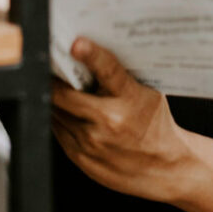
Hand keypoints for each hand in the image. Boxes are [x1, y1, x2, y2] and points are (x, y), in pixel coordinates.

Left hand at [51, 37, 197, 203]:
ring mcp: (91, 141)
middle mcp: (109, 122)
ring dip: (52, 96)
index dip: (91, 55)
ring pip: (56, 111)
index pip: (109, 71)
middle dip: (54, 78)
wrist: (163, 168)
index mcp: (130, 100)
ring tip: (55, 84)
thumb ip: (121, 76)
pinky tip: (65, 109)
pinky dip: (57, 115)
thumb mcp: (148, 94)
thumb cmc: (155, 125)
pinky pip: (56, 129)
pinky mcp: (79, 156)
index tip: (76, 43)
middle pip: (64, 94)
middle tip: (49, 63)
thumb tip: (92, 51)